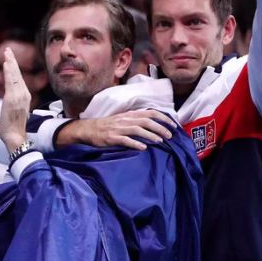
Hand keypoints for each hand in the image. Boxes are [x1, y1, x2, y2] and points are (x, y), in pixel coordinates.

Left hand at [0, 48, 30, 152]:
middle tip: (7, 49)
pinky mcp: (12, 99)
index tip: (9, 58)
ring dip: (10, 62)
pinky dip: (8, 71)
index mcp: (24, 96)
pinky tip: (5, 63)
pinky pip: (10, 82)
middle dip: (12, 61)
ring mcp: (19, 96)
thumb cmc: (13, 127)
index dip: (14, 67)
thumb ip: (15, 101)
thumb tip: (12, 97)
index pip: (18, 78)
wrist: (15, 137)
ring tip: (6, 52)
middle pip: (17, 74)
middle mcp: (24, 94)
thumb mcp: (15, 110)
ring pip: (14, 75)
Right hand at [55, 109, 173, 150]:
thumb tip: (154, 125)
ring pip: (137, 129)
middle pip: (146, 121)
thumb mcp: (123, 119)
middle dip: (160, 127)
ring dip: (150, 135)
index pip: (150, 113)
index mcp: (129, 115)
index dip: (163, 118)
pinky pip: (125, 140)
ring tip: (160, 141)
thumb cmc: (107, 126)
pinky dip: (135, 143)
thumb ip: (137, 121)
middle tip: (170, 136)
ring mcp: (118, 129)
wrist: (88, 129)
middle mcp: (125, 120)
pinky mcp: (111, 138)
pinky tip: (143, 148)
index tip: (173, 125)